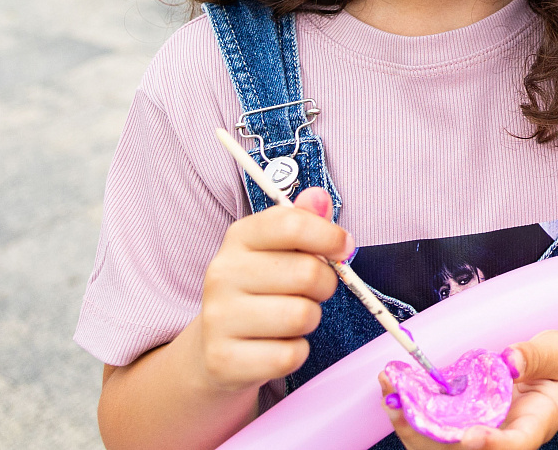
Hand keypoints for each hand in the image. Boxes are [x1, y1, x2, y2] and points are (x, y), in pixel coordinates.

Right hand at [192, 186, 345, 394]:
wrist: (214, 346)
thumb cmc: (261, 289)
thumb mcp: (279, 249)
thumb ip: (304, 221)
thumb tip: (319, 197)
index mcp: (239, 237)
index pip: (292, 225)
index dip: (329, 236)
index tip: (343, 248)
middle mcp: (222, 274)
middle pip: (307, 274)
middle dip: (325, 285)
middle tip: (313, 291)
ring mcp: (218, 318)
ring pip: (302, 316)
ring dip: (310, 320)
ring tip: (291, 317)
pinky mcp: (224, 360)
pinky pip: (290, 355)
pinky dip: (296, 352)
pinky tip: (277, 345)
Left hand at [380, 330, 557, 449]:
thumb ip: (535, 356)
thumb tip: (509, 360)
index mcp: (534, 426)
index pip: (514, 445)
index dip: (491, 445)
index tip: (471, 435)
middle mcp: (502, 439)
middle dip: (427, 433)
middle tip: (401, 401)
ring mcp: (480, 436)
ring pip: (440, 447)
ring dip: (410, 423)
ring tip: (390, 392)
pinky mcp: (463, 425)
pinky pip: (433, 430)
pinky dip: (411, 413)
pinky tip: (395, 392)